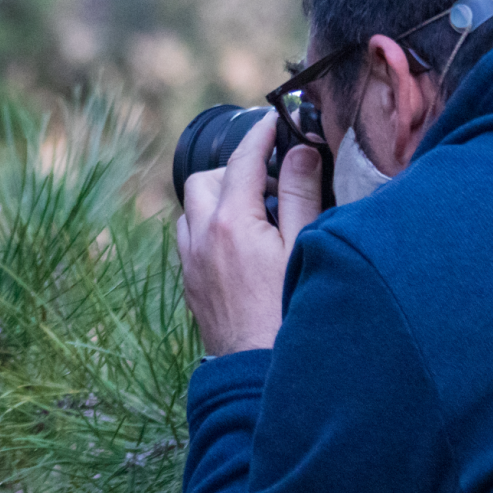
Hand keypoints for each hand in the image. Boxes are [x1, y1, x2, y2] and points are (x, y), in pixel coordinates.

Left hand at [175, 115, 323, 354]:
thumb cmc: (287, 312)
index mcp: (230, 222)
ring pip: (192, 211)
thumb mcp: (302, 247)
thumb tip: (300, 151)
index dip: (260, 136)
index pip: (241, 161)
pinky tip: (243, 246)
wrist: (256, 371)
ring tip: (258, 214)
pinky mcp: (190, 285)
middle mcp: (200, 238)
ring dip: (218, 201)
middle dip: (233, 171)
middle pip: (204, 181)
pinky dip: (211, 229)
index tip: (274, 121)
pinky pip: (191, 240)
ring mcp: (190, 263)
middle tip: (270, 181)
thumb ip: (299, 195)